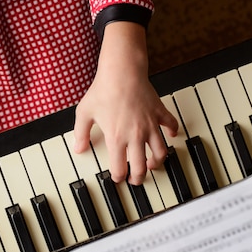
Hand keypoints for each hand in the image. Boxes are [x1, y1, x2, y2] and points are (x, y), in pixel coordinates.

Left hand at [73, 21, 177, 184]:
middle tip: (136, 179)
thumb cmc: (103, 90)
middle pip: (141, 166)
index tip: (117, 177)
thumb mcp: (84, 113)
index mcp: (116, 138)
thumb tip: (78, 149)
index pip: (119, 168)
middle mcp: (135, 135)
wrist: (122, 71)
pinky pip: (171, 125)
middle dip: (139, 177)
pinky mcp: (159, 112)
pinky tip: (170, 135)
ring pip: (160, 152)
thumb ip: (81, 134)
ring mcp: (150, 125)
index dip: (118, 177)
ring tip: (153, 164)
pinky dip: (173, 132)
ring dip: (157, 161)